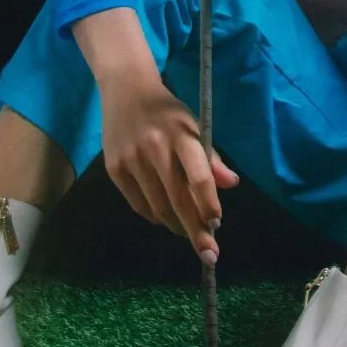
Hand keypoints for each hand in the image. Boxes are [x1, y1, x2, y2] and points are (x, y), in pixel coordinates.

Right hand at [100, 72, 240, 263]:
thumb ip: (212, 157)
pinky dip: (155, 216)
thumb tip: (232, 185)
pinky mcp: (114, 169)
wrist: (126, 91)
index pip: (199, 177)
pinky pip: (138, 204)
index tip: (216, 224)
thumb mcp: (195, 126)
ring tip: (188, 233)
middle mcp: (155, 148)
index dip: (209, 203)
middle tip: (209, 254)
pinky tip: (166, 218)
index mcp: (181, 135)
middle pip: (178, 199)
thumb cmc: (168, 113)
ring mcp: (131, 159)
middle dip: (195, 231)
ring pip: (157, 207)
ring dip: (176, 225)